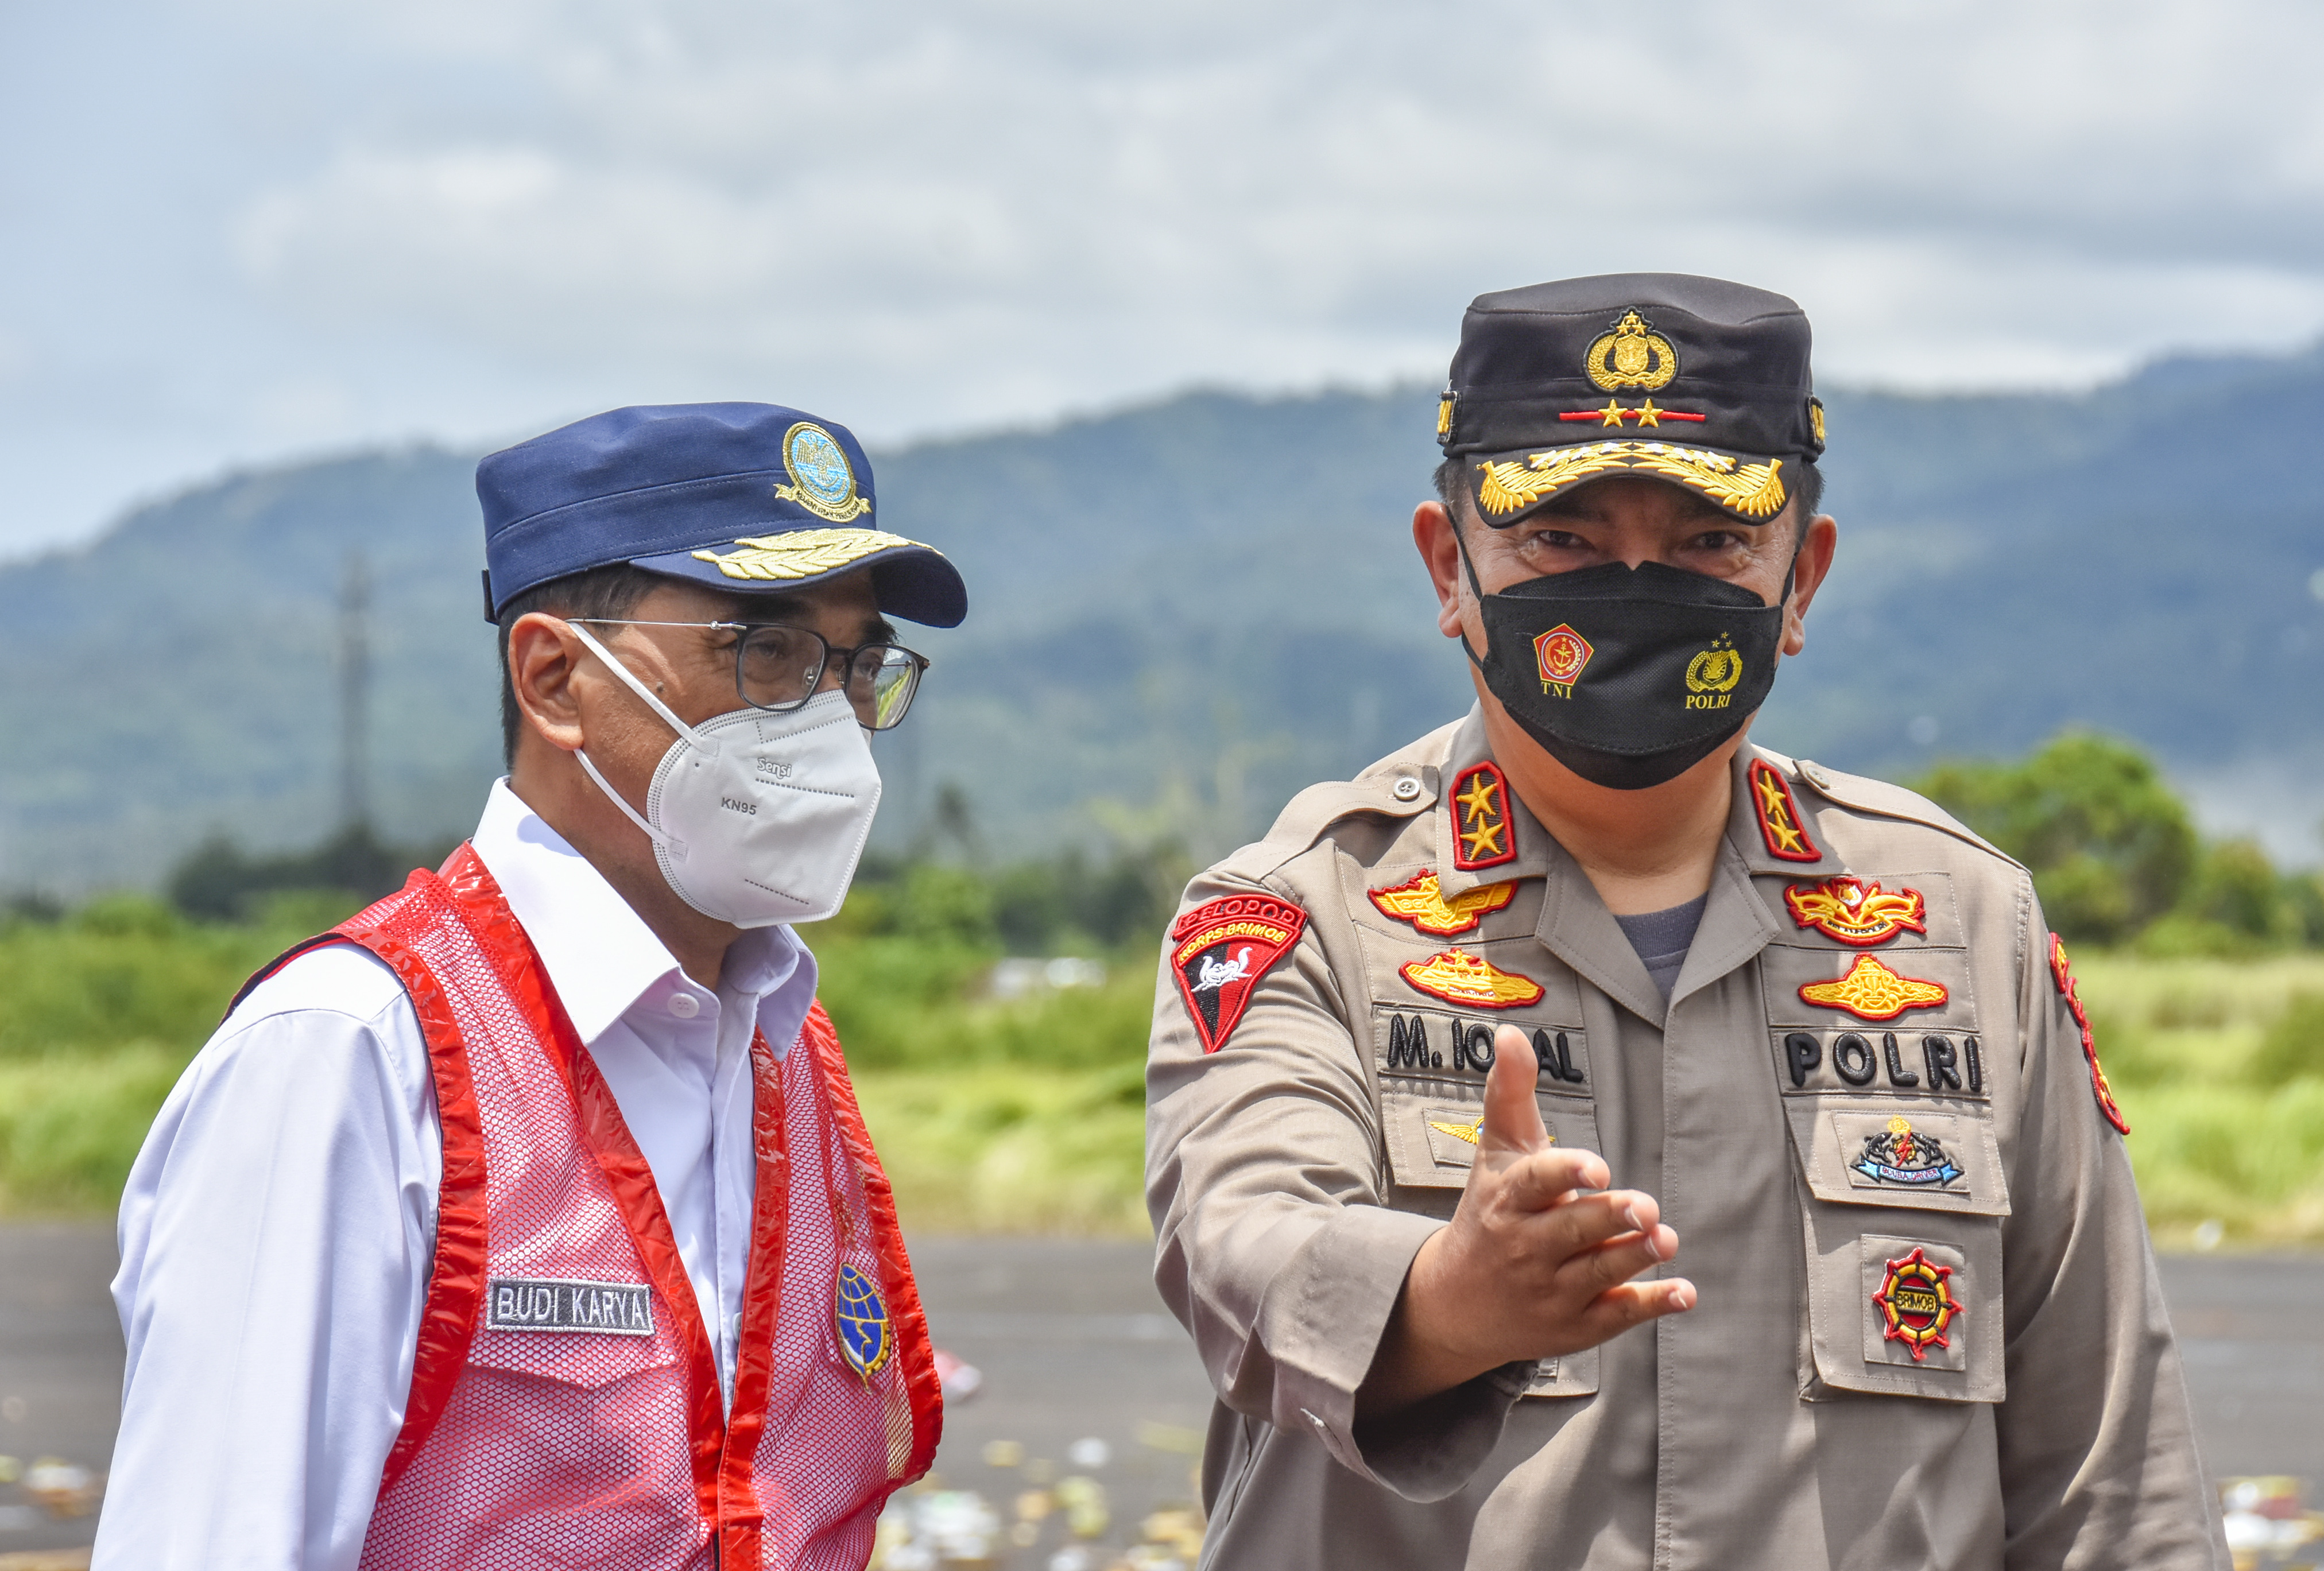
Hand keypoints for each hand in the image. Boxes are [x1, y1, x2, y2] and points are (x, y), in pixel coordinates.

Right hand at [1360, 1025, 1693, 1415]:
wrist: (1456, 1303)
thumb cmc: (1489, 1211)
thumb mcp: (1496, 1152)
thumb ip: (1510, 1093)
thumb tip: (1511, 1032)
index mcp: (1507, 1199)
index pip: (1535, 1182)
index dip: (1566, 1174)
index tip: (1598, 1168)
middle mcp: (1524, 1247)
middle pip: (1571, 1232)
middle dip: (1609, 1219)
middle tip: (1646, 1207)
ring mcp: (1548, 1291)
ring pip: (1595, 1275)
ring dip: (1633, 1259)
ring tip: (1666, 1239)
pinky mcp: (1573, 1326)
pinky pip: (1613, 1317)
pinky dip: (1649, 1305)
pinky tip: (1683, 1292)